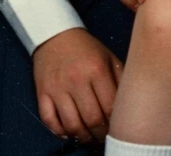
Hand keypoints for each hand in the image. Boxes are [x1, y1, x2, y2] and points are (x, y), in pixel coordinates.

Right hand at [33, 27, 122, 144]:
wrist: (55, 34)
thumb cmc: (86, 48)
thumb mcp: (108, 57)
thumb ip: (120, 79)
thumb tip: (128, 104)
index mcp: (97, 70)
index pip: (110, 107)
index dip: (115, 123)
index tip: (117, 129)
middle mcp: (77, 80)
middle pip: (92, 119)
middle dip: (100, 134)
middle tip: (104, 137)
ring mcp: (57, 88)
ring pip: (71, 125)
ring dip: (82, 137)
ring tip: (89, 138)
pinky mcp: (42, 93)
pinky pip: (50, 121)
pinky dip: (60, 132)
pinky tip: (70, 132)